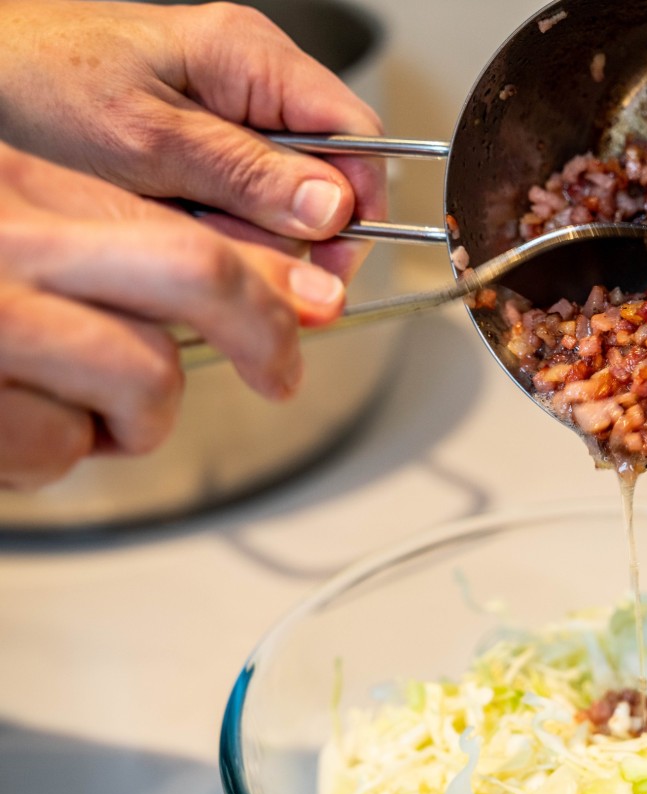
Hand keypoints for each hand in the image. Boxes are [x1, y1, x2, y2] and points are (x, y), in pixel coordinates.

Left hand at [0, 0, 385, 280]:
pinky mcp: (201, 147)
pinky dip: (214, 229)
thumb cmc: (32, 82)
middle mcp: (250, 84)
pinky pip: (239, 202)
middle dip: (288, 232)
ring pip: (281, 201)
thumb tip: (333, 208)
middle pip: (323, 178)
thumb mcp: (144, 142)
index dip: (358, 206)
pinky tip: (176, 226)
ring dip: (244, 235)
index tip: (332, 264)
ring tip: (183, 229)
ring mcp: (227, 116)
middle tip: (237, 258)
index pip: (356, 136)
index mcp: (251, 58)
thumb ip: (246, 176)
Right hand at [0, 142, 345, 490]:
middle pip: (197, 270)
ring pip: (147, 372)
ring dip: (136, 419)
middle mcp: (9, 238)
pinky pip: (61, 443)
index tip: (316, 301)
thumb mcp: (7, 232)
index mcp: (20, 187)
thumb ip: (101, 246)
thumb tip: (248, 277)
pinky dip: (51, 455)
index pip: (180, 223)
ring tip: (84, 416)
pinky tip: (10, 435)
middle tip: (281, 374)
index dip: (269, 273)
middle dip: (262, 327)